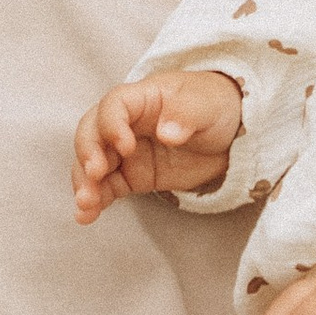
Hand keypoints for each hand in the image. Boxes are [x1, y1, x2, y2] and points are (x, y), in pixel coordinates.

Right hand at [73, 69, 243, 218]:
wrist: (230, 133)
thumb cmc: (215, 106)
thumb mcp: (207, 105)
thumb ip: (187, 115)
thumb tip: (166, 133)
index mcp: (142, 98)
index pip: (114, 105)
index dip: (112, 124)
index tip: (125, 146)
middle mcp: (126, 123)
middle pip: (92, 133)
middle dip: (88, 153)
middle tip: (95, 174)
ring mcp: (126, 152)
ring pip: (93, 163)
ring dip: (85, 182)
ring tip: (86, 204)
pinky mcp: (132, 176)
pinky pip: (106, 188)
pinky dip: (94, 201)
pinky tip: (86, 216)